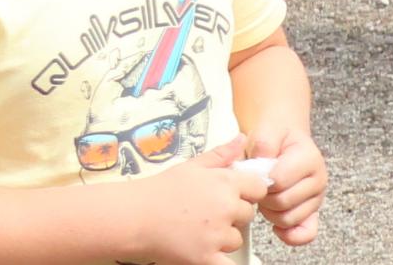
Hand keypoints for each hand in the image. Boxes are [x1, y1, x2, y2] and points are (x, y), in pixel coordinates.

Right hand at [129, 139, 267, 264]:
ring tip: (200, 231)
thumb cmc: (159, 191)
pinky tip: (210, 255)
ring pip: (236, 239)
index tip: (236, 196)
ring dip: (224, 238)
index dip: (248, 192)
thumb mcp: (192, 166)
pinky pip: (228, 264)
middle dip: (233, 215)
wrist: (132, 218)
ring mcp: (216, 235)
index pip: (259, 188)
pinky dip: (222, 261)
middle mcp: (226, 208)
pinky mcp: (205, 258)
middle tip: (211, 215)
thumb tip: (242, 139)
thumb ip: (222, 154)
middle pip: (248, 215)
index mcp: (226, 183)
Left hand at [255, 129, 329, 246]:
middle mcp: (319, 179)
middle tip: (261, 186)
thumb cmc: (274, 138)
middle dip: (264, 197)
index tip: (257, 171)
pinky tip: (277, 226)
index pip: (278, 181)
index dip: (260, 181)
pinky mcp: (312, 213)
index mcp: (310, 158)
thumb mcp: (267, 131)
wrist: (283, 139)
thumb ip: (265, 143)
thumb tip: (262, 163)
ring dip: (270, 212)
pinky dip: (289, 234)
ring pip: (287, 219)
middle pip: (282, 203)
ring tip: (268, 197)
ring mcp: (317, 198)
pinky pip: (305, 234)